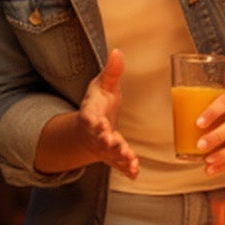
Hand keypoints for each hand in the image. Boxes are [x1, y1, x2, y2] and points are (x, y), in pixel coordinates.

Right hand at [79, 49, 139, 177]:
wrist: (92, 127)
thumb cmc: (98, 103)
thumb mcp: (102, 85)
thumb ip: (111, 71)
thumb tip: (117, 51)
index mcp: (91, 114)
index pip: (90, 119)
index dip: (94, 123)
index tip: (100, 125)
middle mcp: (95, 133)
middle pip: (99, 139)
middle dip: (106, 142)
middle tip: (113, 144)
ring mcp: (104, 147)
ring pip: (111, 154)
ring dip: (120, 158)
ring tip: (130, 162)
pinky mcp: (113, 157)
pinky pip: (119, 165)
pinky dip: (126, 169)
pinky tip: (134, 173)